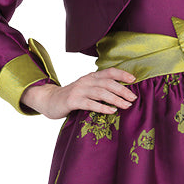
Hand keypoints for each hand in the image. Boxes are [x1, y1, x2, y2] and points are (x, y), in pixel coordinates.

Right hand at [20, 68, 137, 119]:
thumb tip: (122, 93)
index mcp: (91, 76)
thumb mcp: (86, 88)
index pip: (109, 72)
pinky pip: (90, 104)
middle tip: (133, 98)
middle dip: (122, 90)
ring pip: (100, 93)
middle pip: (108, 83)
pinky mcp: (73, 101)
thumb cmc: (72, 97)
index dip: (122, 74)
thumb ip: (100, 88)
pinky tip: (111, 111)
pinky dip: (102, 107)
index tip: (134, 79)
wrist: (50, 100)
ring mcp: (79, 90)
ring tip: (126, 105)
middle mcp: (86, 81)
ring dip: (115, 99)